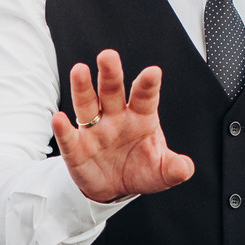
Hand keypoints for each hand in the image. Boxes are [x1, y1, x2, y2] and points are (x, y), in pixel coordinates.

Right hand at [52, 49, 193, 203]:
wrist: (115, 188)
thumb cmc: (141, 170)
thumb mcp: (162, 172)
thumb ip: (174, 169)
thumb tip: (185, 169)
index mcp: (140, 117)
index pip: (145, 97)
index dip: (148, 85)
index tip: (153, 72)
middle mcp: (115, 117)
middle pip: (112, 91)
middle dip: (110, 74)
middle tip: (108, 56)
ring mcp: (94, 130)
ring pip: (88, 104)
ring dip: (82, 88)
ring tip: (79, 70)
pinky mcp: (76, 148)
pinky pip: (69, 137)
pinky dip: (63, 129)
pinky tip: (59, 118)